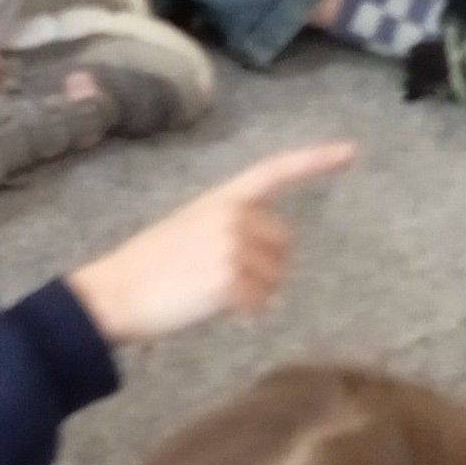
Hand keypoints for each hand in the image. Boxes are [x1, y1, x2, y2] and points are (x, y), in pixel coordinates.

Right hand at [67, 143, 354, 343]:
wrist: (114, 293)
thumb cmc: (148, 265)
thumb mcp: (190, 225)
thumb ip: (232, 225)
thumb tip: (271, 249)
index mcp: (222, 197)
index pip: (275, 171)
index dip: (315, 161)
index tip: (351, 151)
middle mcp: (233, 216)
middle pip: (284, 245)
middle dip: (265, 266)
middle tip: (219, 276)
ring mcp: (233, 248)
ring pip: (275, 280)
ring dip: (254, 294)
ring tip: (209, 291)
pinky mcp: (230, 282)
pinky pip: (261, 303)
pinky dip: (245, 313)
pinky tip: (213, 307)